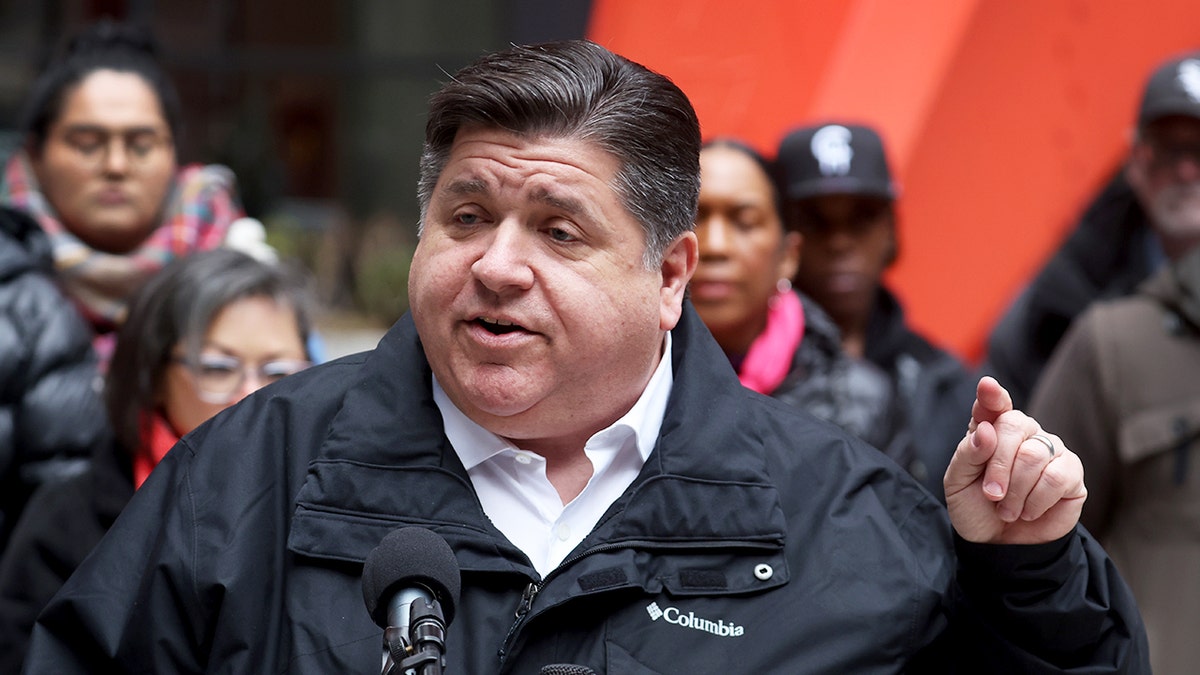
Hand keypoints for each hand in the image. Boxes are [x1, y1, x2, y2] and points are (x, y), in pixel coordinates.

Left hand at [944, 376, 1086, 543]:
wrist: (998, 544)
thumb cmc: (976, 507)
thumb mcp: (957, 482)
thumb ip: (968, 454)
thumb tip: (986, 431)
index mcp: (991, 428)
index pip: (994, 404)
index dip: (992, 396)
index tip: (987, 388)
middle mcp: (1023, 433)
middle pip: (1013, 425)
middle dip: (998, 464)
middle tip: (991, 494)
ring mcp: (1049, 450)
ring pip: (1034, 454)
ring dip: (1015, 489)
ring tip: (1006, 509)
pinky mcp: (1071, 474)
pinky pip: (1056, 477)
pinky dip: (1036, 499)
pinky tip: (1028, 511)